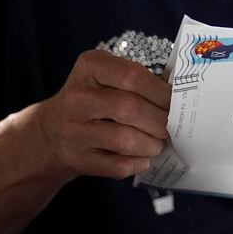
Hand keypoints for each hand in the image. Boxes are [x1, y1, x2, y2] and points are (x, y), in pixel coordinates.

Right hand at [35, 50, 169, 179]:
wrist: (51, 133)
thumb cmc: (94, 102)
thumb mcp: (108, 79)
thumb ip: (140, 83)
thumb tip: (181, 96)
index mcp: (89, 67)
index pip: (133, 76)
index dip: (161, 93)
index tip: (176, 103)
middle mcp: (77, 97)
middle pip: (131, 109)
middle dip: (160, 122)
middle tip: (171, 129)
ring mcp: (73, 130)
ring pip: (124, 140)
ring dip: (151, 145)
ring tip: (158, 144)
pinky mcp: (76, 159)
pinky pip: (117, 165)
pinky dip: (138, 164)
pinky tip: (142, 159)